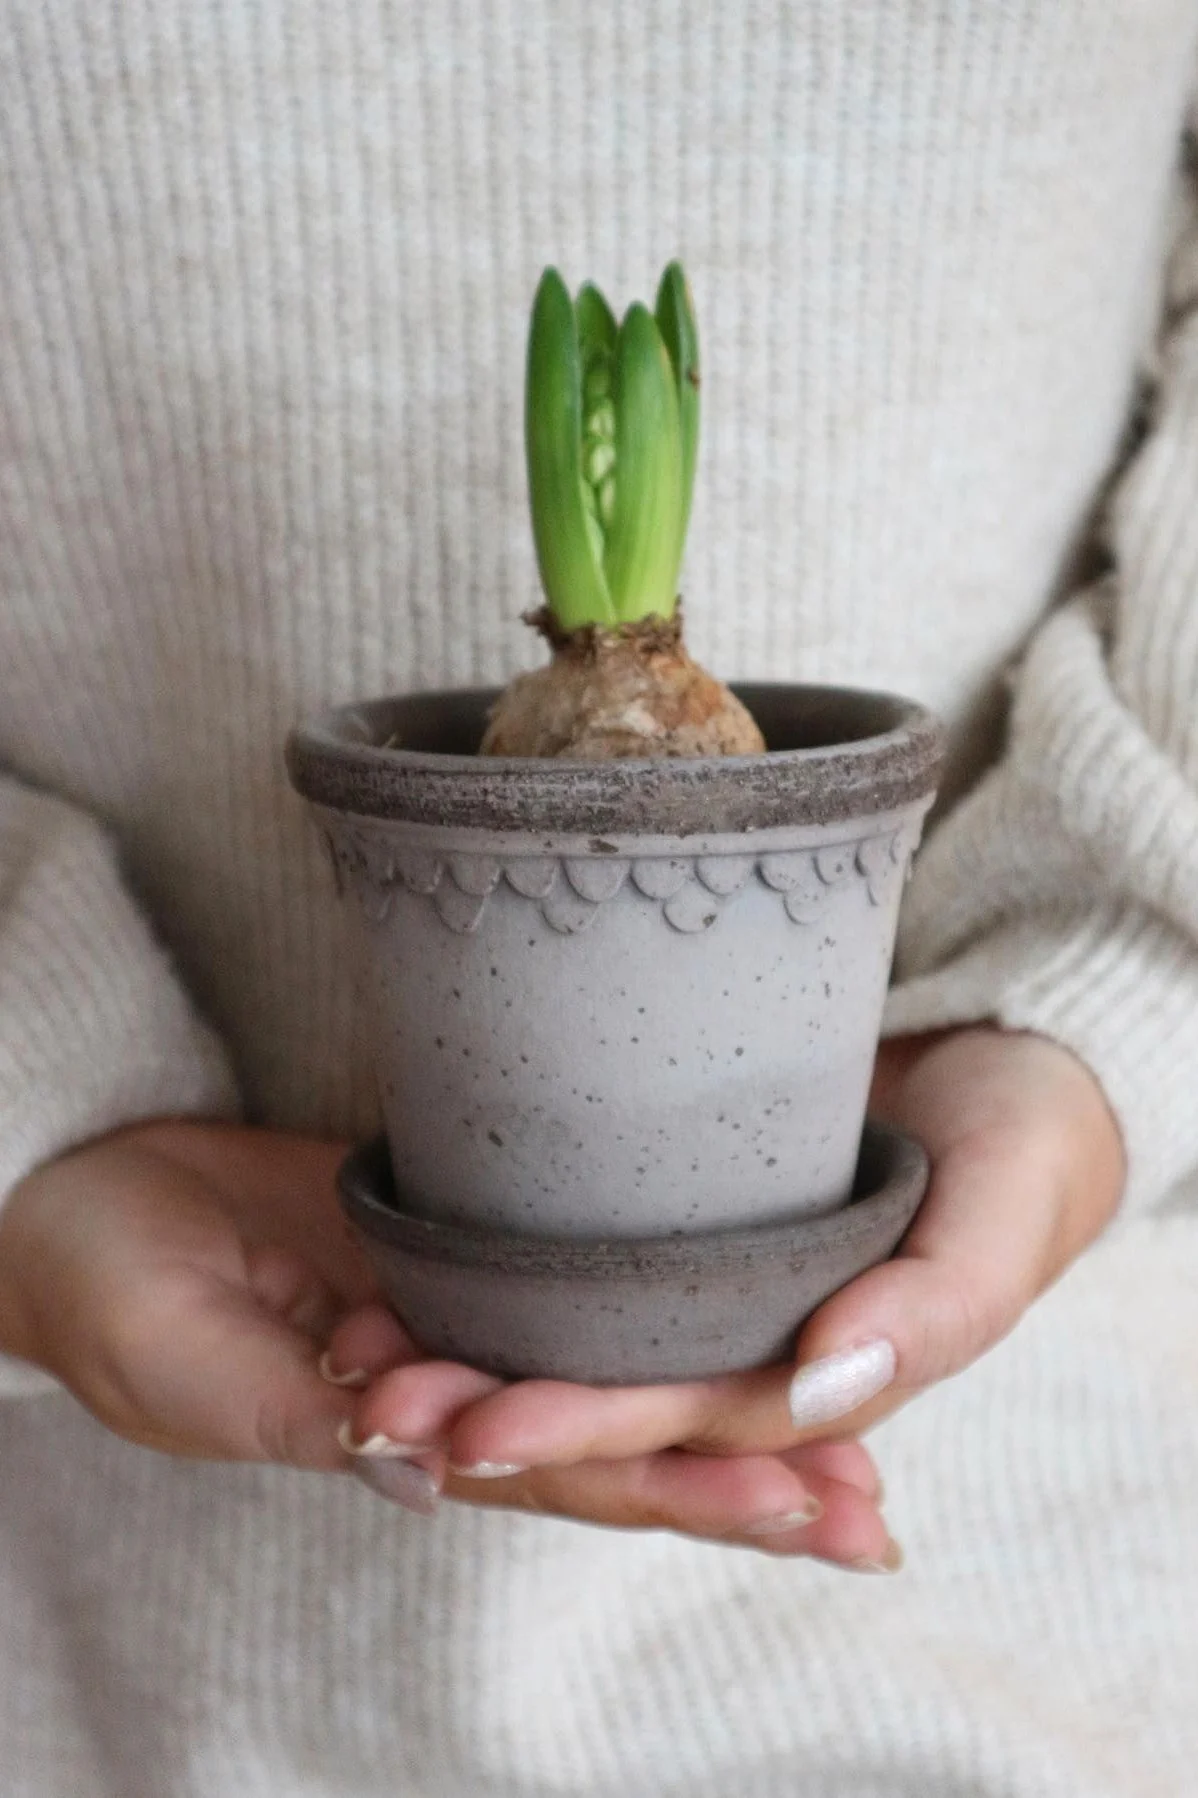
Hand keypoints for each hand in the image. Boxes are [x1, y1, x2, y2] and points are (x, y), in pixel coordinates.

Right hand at [0, 1119, 884, 1556]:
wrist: (80, 1203)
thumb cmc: (114, 1298)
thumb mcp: (196, 1367)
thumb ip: (300, 1418)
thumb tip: (418, 1468)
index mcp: (398, 1439)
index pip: (566, 1475)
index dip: (680, 1491)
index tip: (801, 1502)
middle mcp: (453, 1387)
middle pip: (619, 1433)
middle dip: (743, 1468)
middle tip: (875, 1500)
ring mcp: (458, 1310)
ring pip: (607, 1361)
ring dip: (717, 1390)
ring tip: (848, 1413)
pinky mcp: (447, 1239)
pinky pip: (558, 1275)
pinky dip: (644, 1296)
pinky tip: (727, 1290)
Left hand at [333, 1026, 1123, 1558]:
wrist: (1003, 1055)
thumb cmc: (1019, 1141)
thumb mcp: (1005, 1213)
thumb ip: (937, 1307)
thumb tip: (822, 1383)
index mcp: (812, 1379)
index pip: (684, 1420)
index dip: (583, 1428)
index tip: (473, 1428)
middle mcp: (739, 1343)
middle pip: (601, 1391)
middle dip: (487, 1407)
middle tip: (370, 1394)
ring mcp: (700, 1283)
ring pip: (571, 1340)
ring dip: (466, 1355)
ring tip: (353, 1345)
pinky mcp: (668, 1213)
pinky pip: (575, 1262)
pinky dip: (493, 1277)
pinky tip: (402, 1274)